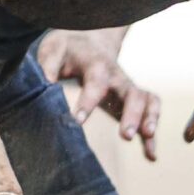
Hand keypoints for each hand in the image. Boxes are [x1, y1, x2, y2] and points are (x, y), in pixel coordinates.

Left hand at [35, 29, 160, 159]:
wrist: (88, 38)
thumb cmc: (68, 50)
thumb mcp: (53, 52)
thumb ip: (47, 69)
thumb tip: (41, 89)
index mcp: (97, 64)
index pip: (96, 82)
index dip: (89, 101)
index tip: (78, 121)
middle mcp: (118, 76)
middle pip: (132, 92)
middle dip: (132, 114)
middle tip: (126, 136)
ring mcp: (128, 88)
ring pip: (147, 100)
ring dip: (150, 119)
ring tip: (147, 136)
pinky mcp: (134, 101)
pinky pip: (149, 114)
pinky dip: (151, 136)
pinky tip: (151, 156)